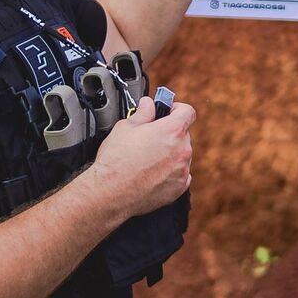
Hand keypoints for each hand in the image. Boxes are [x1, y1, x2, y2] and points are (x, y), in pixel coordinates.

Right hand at [92, 96, 194, 218]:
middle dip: (169, 133)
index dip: (176, 109)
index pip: (187, 112)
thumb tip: (148, 105)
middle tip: (150, 137)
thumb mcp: (125, 126)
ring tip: (147, 158)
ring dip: (170, 153)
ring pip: (181, 154)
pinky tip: (152, 172)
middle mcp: (182, 150)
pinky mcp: (179, 188)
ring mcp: (182, 171)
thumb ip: (143, 112)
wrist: (111, 193)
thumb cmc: (116, 160)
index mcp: (172, 130)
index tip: (167, 112)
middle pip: (183, 134)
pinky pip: (180, 174)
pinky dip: (170, 171)